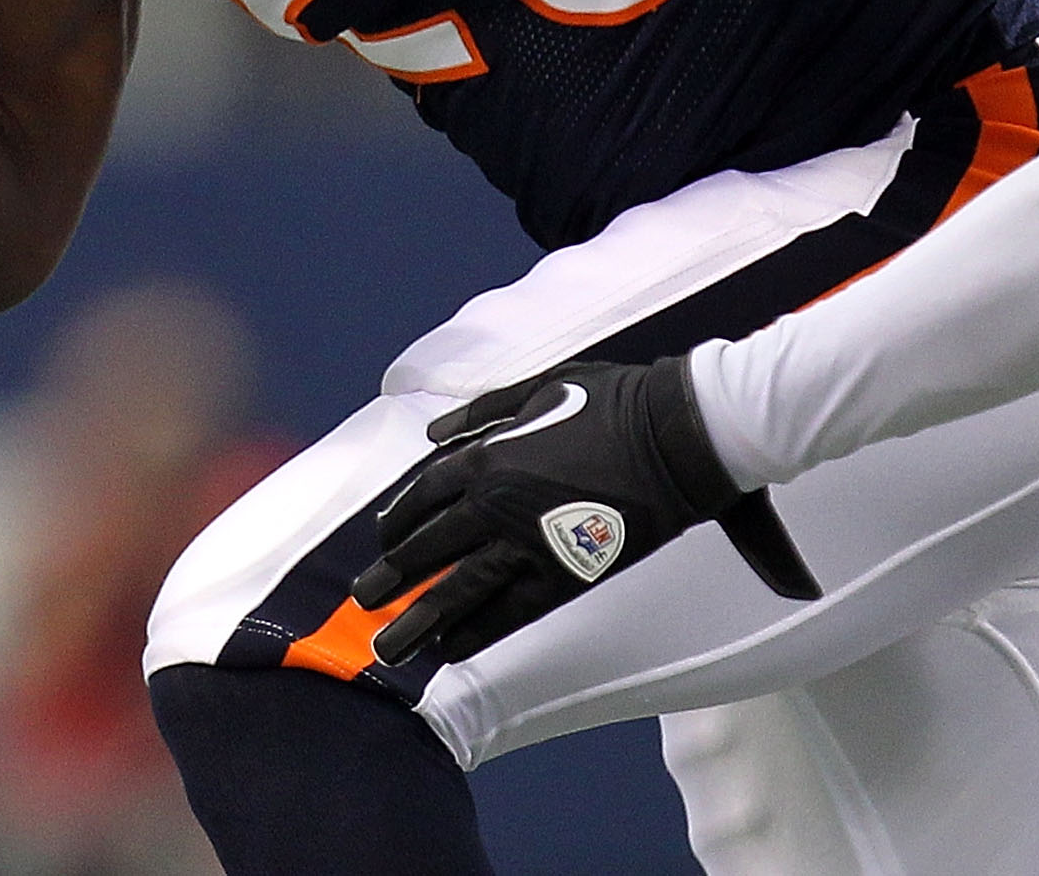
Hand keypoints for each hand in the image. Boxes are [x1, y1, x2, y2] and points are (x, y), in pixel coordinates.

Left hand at [352, 356, 819, 668]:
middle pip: (428, 550)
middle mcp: (494, 504)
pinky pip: (511, 611)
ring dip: (419, 620)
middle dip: (391, 578)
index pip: (422, 498)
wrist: (675, 433)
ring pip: (458, 590)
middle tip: (364, 602)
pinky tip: (455, 648)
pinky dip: (479, 631)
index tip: (385, 543)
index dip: (399, 524)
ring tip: (389, 650)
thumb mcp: (542, 388)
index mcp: (487, 456)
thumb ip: (484, 413)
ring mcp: (527, 544)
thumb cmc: (615, 401)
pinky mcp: (566, 573)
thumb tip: (433, 434)